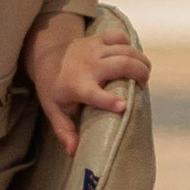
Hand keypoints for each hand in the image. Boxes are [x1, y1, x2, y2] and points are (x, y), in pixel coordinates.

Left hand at [26, 13, 150, 151]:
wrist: (44, 56)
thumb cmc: (53, 88)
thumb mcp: (54, 111)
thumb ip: (64, 131)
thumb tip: (74, 152)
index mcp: (77, 86)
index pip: (95, 94)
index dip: (110, 101)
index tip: (124, 107)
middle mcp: (88, 66)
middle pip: (121, 65)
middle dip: (139, 73)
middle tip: (143, 84)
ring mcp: (94, 49)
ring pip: (126, 50)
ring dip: (140, 60)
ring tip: (144, 73)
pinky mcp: (98, 39)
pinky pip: (120, 37)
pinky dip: (129, 45)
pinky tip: (131, 56)